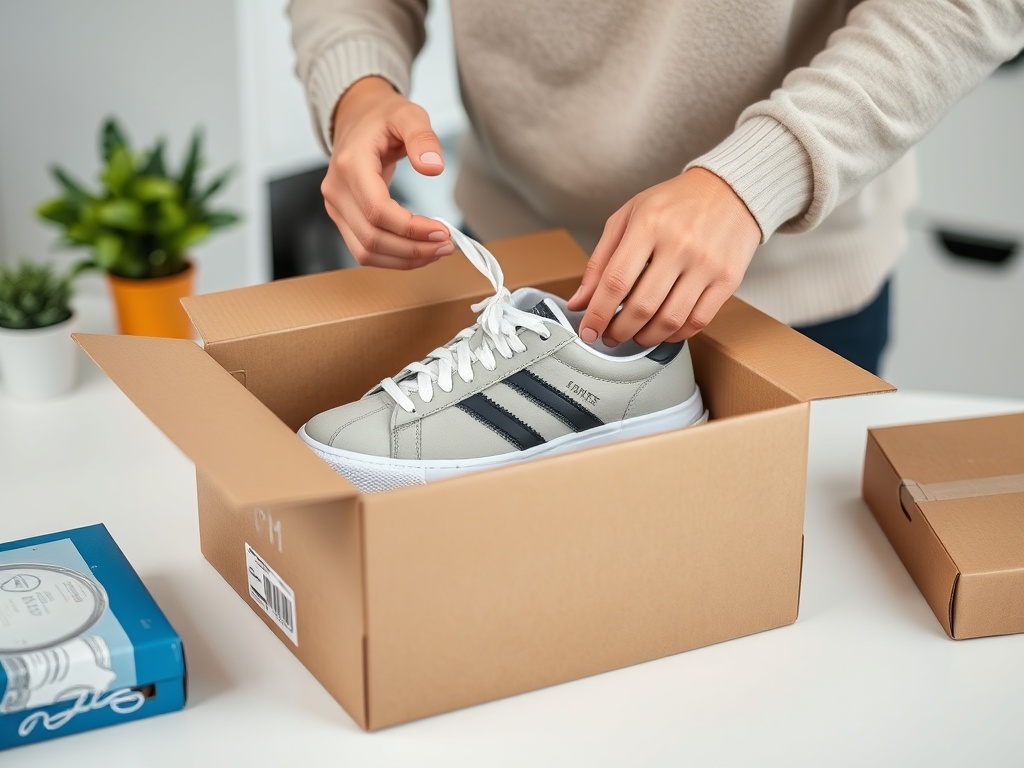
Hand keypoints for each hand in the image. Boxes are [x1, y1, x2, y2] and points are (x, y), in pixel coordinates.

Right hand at [322, 76, 452, 268]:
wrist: (357, 118)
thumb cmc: (382, 118)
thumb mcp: (409, 116)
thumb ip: (423, 139)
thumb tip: (433, 167)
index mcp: (350, 165)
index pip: (378, 211)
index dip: (411, 229)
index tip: (443, 230)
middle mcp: (337, 190)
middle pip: (372, 238)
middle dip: (413, 249)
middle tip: (447, 245)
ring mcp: (336, 207)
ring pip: (366, 252)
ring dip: (404, 259)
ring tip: (437, 251)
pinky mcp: (343, 218)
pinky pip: (365, 250)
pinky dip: (394, 258)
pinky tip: (419, 250)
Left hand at [566, 168, 760, 346]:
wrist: (730, 190)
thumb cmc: (673, 204)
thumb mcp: (627, 218)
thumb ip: (600, 261)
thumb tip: (580, 302)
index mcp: (649, 224)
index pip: (616, 282)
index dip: (598, 314)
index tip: (588, 331)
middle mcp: (680, 244)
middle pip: (642, 307)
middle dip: (618, 331)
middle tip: (609, 336)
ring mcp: (707, 264)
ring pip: (670, 320)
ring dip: (645, 338)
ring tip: (634, 336)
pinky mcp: (728, 279)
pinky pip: (698, 321)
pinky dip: (675, 335)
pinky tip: (663, 331)